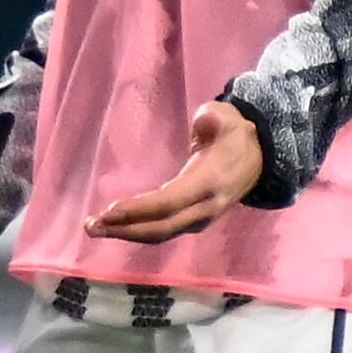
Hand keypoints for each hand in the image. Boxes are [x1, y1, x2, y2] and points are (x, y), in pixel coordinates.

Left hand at [86, 103, 265, 243]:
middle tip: (90, 227)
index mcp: (210, 183)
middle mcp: (205, 207)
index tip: (109, 211)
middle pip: (162, 227)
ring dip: (127, 234)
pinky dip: (138, 231)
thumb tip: (204, 122)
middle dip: (125, 229)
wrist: (261, 157)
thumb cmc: (235, 135)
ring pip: (162, 233)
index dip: (140, 209)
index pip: (170, 202)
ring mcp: (201, 218)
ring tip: (94, 229)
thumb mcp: (227, 119)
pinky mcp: (194, 220)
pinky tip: (115, 227)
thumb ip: (214, 118)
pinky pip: (164, 230)